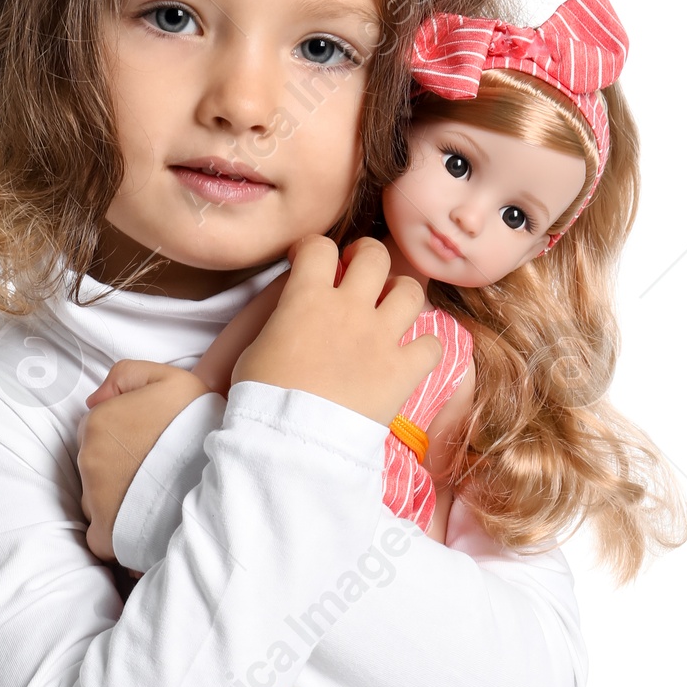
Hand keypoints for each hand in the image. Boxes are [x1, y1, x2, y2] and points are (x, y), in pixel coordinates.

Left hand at [77, 361, 210, 560]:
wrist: (220, 479)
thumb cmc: (197, 427)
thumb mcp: (171, 379)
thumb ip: (125, 375)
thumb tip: (94, 399)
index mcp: (98, 421)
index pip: (95, 426)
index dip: (122, 433)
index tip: (148, 442)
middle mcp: (89, 459)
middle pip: (94, 461)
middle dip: (117, 464)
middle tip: (154, 467)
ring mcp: (94, 498)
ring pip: (95, 496)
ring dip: (117, 496)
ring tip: (154, 493)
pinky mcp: (105, 533)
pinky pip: (100, 534)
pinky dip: (117, 531)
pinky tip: (142, 522)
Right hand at [231, 236, 440, 423]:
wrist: (293, 439)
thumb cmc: (262, 398)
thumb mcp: (255, 349)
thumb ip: (280, 322)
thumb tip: (291, 321)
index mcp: (308, 298)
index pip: (319, 246)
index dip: (313, 248)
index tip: (307, 260)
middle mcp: (351, 308)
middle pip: (374, 256)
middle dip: (366, 255)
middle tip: (358, 269)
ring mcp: (381, 338)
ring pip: (410, 291)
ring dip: (401, 293)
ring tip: (390, 305)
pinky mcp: (402, 371)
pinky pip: (431, 346)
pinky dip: (424, 348)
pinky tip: (411, 355)